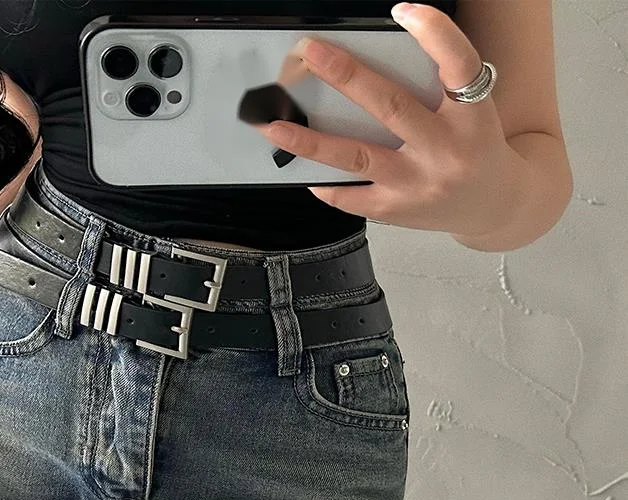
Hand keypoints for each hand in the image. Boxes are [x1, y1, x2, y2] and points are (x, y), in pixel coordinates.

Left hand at [259, 3, 522, 239]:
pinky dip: (324, 182)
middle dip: (347, 76)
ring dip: (311, 142)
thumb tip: (376, 52)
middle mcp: (446, 151)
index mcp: (472, 116)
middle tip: (311, 52)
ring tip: (274, 125)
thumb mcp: (474, 110)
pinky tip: (302, 169)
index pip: (458, 65)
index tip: (402, 10)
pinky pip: (350, 196)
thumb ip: (440, 84)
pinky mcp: (396, 211)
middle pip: (391, 106)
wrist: (493, 206)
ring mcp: (417, 185)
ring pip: (357, 157)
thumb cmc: (475, 146)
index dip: (433, 33)